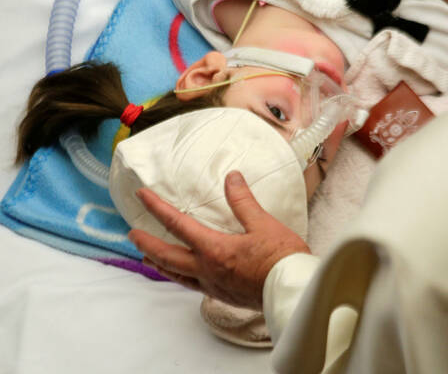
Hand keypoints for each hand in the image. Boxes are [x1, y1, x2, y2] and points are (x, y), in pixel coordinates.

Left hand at [128, 170, 310, 307]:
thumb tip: (231, 178)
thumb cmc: (281, 258)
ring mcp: (212, 285)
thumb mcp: (263, 224)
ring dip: (159, 264)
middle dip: (146, 243)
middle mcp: (206, 269)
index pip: (177, 224)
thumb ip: (243, 201)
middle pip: (166, 256)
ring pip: (176, 275)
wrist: (291, 290)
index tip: (142, 195)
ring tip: (147, 259)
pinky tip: (184, 275)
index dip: (157, 207)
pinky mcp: (222, 295)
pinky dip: (179, 277)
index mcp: (214, 249)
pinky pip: (191, 285)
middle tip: (132, 234)